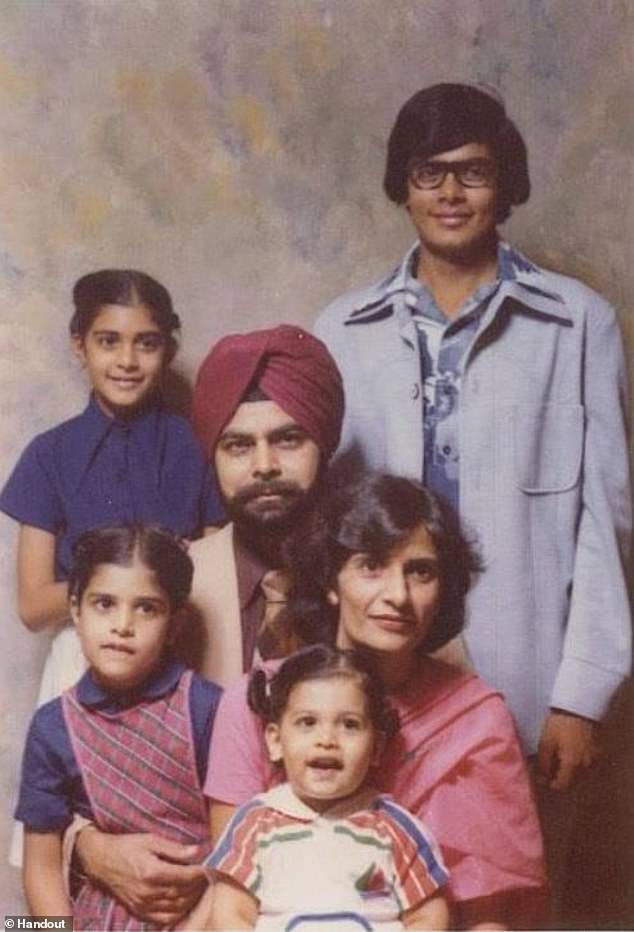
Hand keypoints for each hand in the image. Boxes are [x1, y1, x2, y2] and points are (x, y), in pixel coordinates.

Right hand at [77, 829, 206, 924]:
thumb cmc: (127, 847)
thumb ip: (175, 848)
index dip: (199, 873)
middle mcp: (148, 892)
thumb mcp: (151, 840)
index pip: (185, 877)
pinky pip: (163, 920)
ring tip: (198, 889)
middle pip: (182, 894)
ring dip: (190, 900)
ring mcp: (142, 905)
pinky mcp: (138, 912)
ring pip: (176, 909)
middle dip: (198, 887)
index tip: (208, 867)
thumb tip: (198, 851)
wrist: (101, 861)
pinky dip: (178, 913)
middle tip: (206, 878)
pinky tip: (183, 902)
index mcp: (152, 872)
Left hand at [537, 710, 599, 790]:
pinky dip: (579, 763)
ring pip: (581, 773)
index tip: (544, 778)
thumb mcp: (546, 743)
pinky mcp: (598, 751)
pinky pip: (587, 764)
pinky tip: (570, 751)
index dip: (552, 784)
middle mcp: (586, 765)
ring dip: (570, 771)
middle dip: (560, 777)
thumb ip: (543, 764)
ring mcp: (594, 759)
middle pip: (572, 781)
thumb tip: (541, 779)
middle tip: (550, 766)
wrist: (578, 707)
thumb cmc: (559, 724)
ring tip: (559, 757)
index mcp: (572, 764)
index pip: (563, 785)